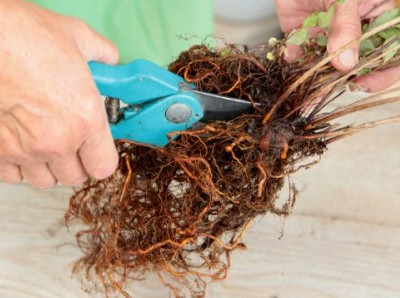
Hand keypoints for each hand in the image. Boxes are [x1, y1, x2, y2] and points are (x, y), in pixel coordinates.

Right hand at [0, 0, 118, 187]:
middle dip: (76, 161)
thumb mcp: (79, 38)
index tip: (97, 149)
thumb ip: (103, 55)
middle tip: (71, 140)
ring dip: (48, 166)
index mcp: (85, 120)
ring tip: (45, 142)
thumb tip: (111, 60)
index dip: (101, 158)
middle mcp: (57, 142)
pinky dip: (19, 165)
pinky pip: (13, 176)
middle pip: (75, 177)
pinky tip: (21, 143)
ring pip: (44, 180)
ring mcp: (23, 150)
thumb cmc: (26, 35)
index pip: (104, 167)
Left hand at [274, 0, 398, 91]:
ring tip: (306, 99)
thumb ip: (346, 26)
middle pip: (358, 67)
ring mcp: (331, 36)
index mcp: (381, 19)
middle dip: (343, 84)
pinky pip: (301, 56)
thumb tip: (346, 64)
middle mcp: (357, 32)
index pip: (392, 56)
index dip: (383, 75)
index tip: (363, 84)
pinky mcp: (306, 36)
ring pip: (327, 67)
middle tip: (329, 94)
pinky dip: (294, 62)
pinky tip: (290, 64)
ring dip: (315, 83)